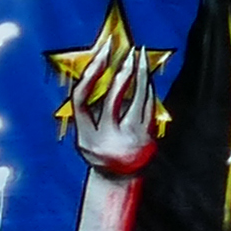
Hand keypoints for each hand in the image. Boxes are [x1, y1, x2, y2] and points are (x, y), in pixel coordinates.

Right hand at [64, 32, 158, 176]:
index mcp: (85, 137)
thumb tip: (95, 72)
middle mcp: (106, 139)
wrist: (120, 179)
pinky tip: (147, 74)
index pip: (80, 100)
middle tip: (126, 51)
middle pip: (112, 99)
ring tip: (139, 55)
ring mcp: (129, 139)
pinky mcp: (148, 137)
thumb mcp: (85, 136)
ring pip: (137, 100)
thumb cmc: (99, 150)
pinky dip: (148, 88)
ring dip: (140, 75)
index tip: (100, 54)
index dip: (89, 75)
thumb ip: (88, 111)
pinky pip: (149, 106)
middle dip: (120, 73)